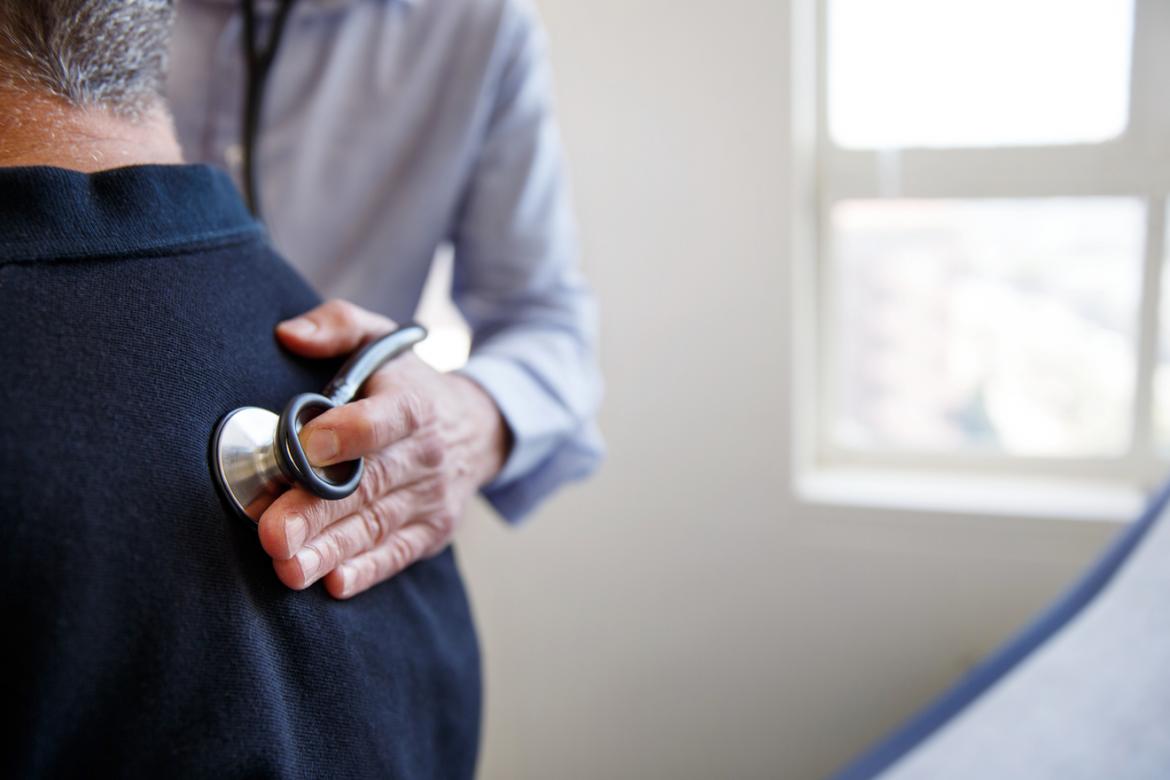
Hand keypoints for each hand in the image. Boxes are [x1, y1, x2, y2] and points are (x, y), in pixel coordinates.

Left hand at [257, 299, 509, 598]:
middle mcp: (427, 453)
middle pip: (370, 485)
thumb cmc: (408, 384)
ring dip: (331, 550)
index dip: (350, 433)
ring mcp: (432, 496)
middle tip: (274, 533)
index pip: (387, 420)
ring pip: (377, 525)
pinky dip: (367, 570)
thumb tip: (289, 334)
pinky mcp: (432, 530)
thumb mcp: (380, 339)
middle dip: (319, 512)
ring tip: (288, 567)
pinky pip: (397, 553)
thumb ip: (336, 325)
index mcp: (414, 402)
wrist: (476, 428)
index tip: (307, 445)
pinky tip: (333, 582)